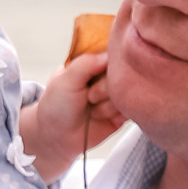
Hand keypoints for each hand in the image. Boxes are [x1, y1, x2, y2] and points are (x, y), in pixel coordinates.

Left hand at [19, 52, 125, 183]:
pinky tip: (100, 118)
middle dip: (104, 89)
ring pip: (127, 93)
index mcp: (94, 61)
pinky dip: (115, 114)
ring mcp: (116, 93)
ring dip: (107, 105)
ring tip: (91, 110)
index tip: (94, 75)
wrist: (56, 136)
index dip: (109, 64)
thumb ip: (86, 62)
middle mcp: (108, 75)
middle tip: (88, 97)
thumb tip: (110, 54)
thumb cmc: (56, 105)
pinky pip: (131, 109)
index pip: (114, 51)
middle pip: (123, 74)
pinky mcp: (123, 111)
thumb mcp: (65, 79)